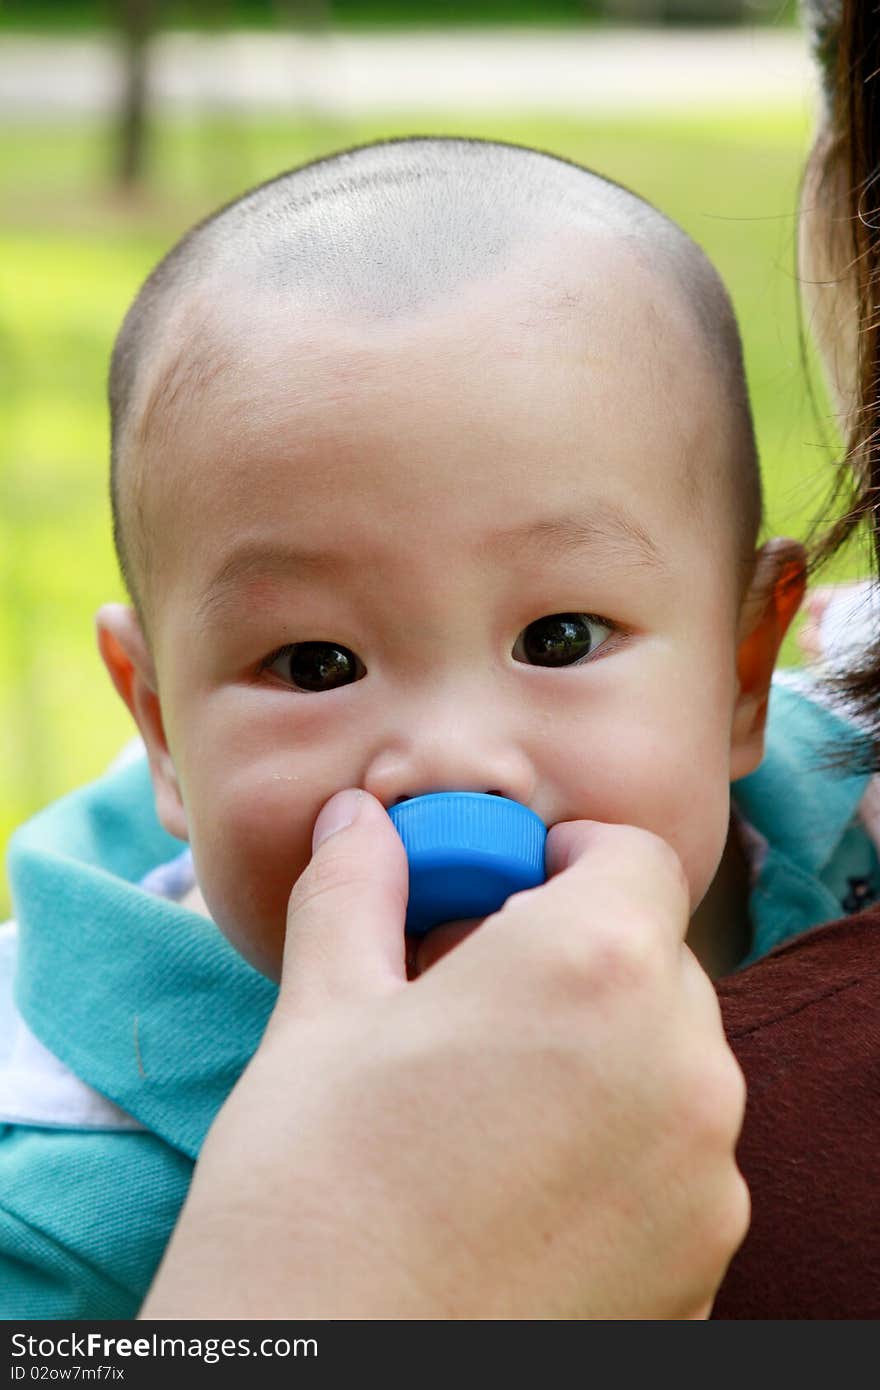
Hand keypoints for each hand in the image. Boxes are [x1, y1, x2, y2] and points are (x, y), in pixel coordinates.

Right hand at [140, 790, 747, 1319]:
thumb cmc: (311, 1190)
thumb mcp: (320, 1013)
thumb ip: (358, 891)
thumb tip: (359, 822)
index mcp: (598, 967)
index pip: (634, 856)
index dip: (562, 857)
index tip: (499, 895)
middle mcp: (685, 1064)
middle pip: (652, 958)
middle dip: (572, 956)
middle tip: (469, 1003)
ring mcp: (706, 1177)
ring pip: (666, 1061)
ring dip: (597, 1054)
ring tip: (485, 1106)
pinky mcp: (702, 1264)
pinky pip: (674, 1161)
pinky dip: (616, 1149)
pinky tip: (517, 1190)